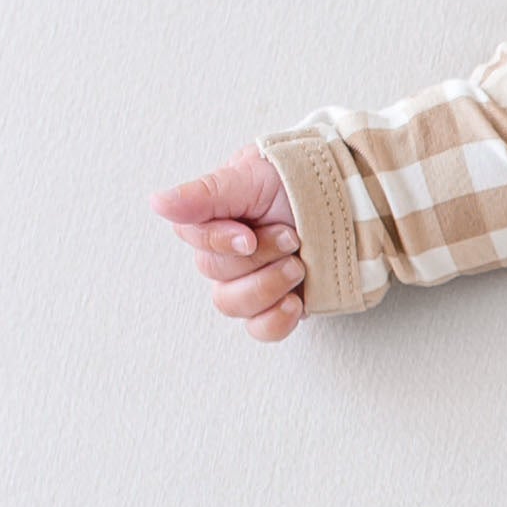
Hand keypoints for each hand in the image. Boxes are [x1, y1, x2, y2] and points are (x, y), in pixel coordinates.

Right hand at [151, 144, 305, 341]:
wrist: (350, 196)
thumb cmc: (297, 180)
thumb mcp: (251, 177)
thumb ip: (205, 194)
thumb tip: (157, 202)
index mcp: (213, 219)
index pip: (194, 240)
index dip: (219, 242)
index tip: (248, 236)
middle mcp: (226, 254)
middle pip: (216, 272)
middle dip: (259, 257)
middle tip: (292, 238)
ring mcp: (252, 281)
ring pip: (232, 304)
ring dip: (267, 286)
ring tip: (298, 266)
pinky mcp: (278, 303)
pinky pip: (262, 329)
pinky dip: (276, 320)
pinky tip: (296, 303)